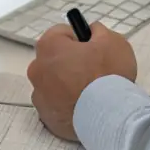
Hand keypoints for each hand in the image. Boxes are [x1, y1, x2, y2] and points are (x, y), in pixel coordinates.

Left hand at [27, 23, 137, 140]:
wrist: (109, 116)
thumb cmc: (108, 73)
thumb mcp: (112, 41)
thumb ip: (98, 31)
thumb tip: (92, 33)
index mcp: (49, 46)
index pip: (61, 33)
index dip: (80, 39)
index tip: (93, 49)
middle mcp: (37, 69)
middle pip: (54, 59)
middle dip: (70, 62)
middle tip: (93, 71)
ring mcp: (39, 95)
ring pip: (53, 83)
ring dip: (66, 84)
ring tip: (90, 93)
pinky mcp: (46, 117)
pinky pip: (56, 105)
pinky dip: (67, 104)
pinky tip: (84, 108)